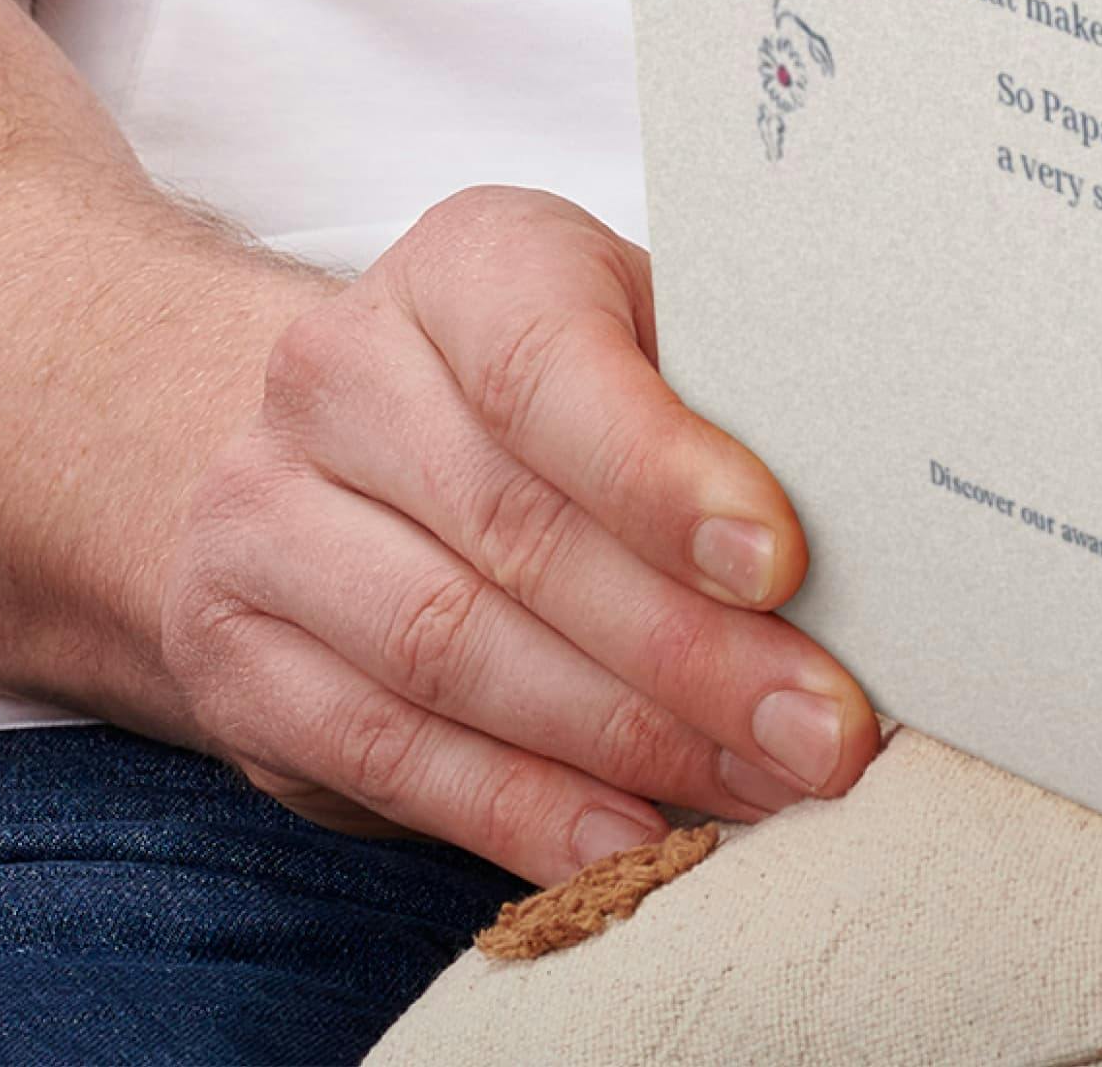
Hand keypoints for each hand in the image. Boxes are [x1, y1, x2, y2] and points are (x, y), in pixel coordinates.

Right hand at [158, 187, 877, 880]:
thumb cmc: (546, 376)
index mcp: (464, 264)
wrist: (323, 433)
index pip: (550, 367)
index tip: (778, 562)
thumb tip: (866, 520)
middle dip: (690, 649)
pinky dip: (519, 810)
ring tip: (757, 784)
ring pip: (456, 655)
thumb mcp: (630, 330)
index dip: (665, 475)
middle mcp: (342, 375)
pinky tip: (627, 837)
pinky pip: (387, 753)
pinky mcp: (235, 660)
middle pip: (522, 534)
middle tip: (820, 725)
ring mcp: (262, 519)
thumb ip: (718, 399)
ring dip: (624, 742)